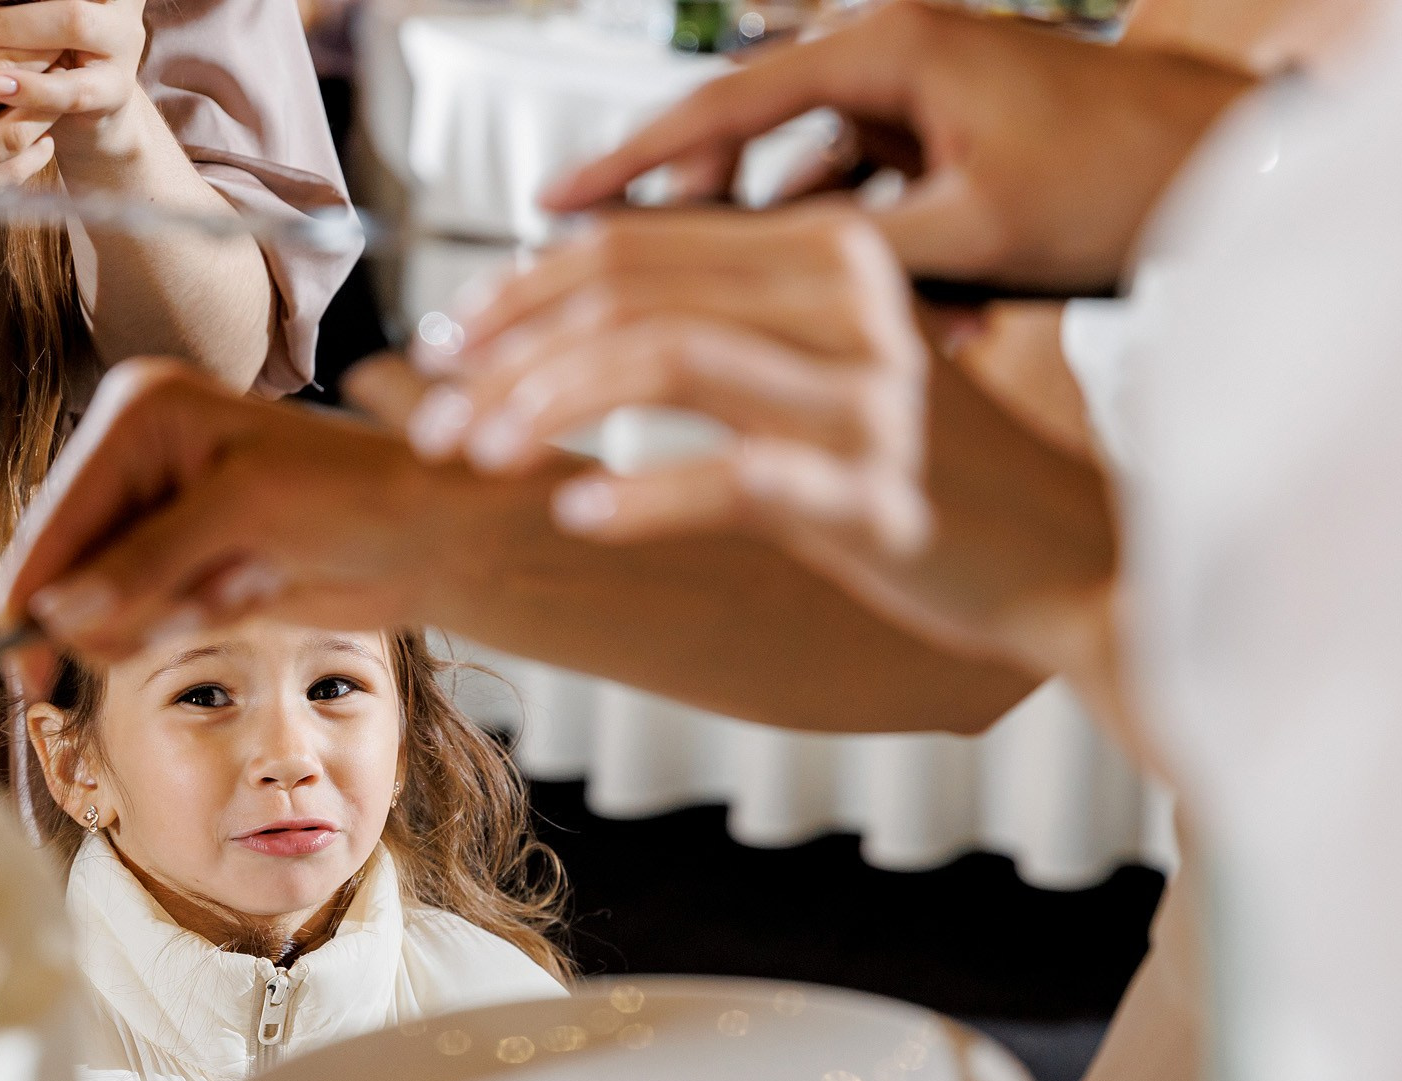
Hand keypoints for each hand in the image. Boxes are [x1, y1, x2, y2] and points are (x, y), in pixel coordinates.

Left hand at [0, 0, 150, 168]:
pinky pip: (73, 88)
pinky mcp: (116, 90)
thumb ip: (5, 0)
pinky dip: (32, 88)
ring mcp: (122, 42)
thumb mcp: (30, 15)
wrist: (92, 115)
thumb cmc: (45, 52)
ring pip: (72, 20)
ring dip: (10, 27)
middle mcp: (116, 0)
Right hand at [0, 360, 544, 679]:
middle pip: (66, 567)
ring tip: (242, 584)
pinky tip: (248, 591)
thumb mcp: (242, 515)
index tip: (23, 669)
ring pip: (103, 603)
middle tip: (199, 604)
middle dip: (123, 606)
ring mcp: (158, 512)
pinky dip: (189, 621)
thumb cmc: (352, 493)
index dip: (33, 597)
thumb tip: (59, 613)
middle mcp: (136, 457)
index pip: (55, 516)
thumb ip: (144, 562)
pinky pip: (145, 618)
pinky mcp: (185, 559)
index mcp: (138, 413)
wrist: (427, 532)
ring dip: (167, 615)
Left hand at [415, 204, 1115, 680]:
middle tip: (437, 425)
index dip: (518, 293)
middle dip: (510, 355)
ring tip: (478, 458)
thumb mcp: (816, 373)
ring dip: (547, 406)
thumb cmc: (919, 468)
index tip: (444, 348)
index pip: (635, 245)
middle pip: (633, 290)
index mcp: (828, 254)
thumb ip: (712, 327)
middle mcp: (851, 302)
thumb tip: (558, 318)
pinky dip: (642, 492)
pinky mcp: (879, 493)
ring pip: (667, 356)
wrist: (1064, 553)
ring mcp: (869, 396)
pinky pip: (736, 477)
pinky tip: (577, 509)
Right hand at [542, 1, 1254, 292]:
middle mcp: (893, 60)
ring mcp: (919, 101)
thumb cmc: (1120, 177)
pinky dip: (862, 260)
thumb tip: (747, 298)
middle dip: (692, 218)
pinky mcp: (944, 144)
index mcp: (887, 52)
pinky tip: (892, 322)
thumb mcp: (969, 233)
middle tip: (617, 277)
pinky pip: (866, 203)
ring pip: (806, 184)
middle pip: (747, 143)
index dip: (629, 163)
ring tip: (762, 323)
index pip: (721, 105)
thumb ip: (849, 258)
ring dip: (790, 256)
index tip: (557, 201)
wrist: (1228, 161)